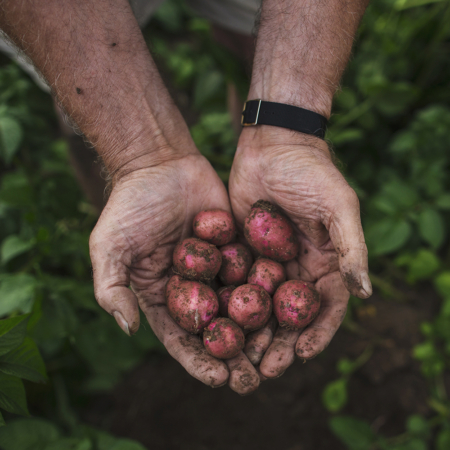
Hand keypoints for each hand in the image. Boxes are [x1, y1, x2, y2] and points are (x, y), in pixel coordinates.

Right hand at [89, 153, 259, 393]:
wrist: (160, 162)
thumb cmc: (130, 205)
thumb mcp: (109, 246)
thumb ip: (112, 288)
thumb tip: (128, 328)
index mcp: (162, 295)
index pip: (181, 337)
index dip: (198, 360)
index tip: (218, 380)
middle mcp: (193, 288)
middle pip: (216, 329)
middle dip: (233, 356)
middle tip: (254, 379)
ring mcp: (217, 269)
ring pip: (241, 307)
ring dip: (257, 332)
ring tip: (276, 354)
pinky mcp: (237, 248)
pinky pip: (255, 273)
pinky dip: (270, 293)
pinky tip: (288, 311)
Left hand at [229, 126, 370, 377]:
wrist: (272, 142)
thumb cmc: (310, 169)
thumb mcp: (338, 204)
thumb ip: (352, 246)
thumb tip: (365, 291)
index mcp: (326, 261)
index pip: (325, 307)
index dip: (318, 333)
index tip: (302, 353)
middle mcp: (298, 267)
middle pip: (290, 314)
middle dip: (280, 342)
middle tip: (265, 368)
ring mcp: (269, 261)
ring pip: (261, 306)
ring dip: (253, 333)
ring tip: (240, 358)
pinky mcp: (243, 252)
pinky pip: (237, 283)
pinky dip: (230, 305)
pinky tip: (217, 324)